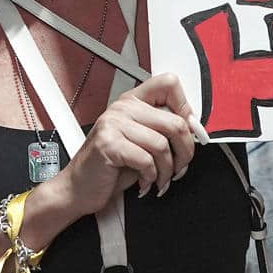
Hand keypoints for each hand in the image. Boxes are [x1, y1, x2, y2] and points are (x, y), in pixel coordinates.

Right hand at [47, 73, 196, 220]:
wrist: (79, 188)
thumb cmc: (110, 168)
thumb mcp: (140, 143)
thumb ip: (162, 131)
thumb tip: (193, 129)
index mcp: (132, 102)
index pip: (169, 84)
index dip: (186, 108)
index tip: (190, 131)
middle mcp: (122, 108)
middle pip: (175, 122)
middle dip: (185, 152)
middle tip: (179, 167)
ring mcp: (113, 124)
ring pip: (162, 145)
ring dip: (167, 170)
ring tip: (159, 179)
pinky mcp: (109, 143)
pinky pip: (146, 160)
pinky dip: (151, 177)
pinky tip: (144, 181)